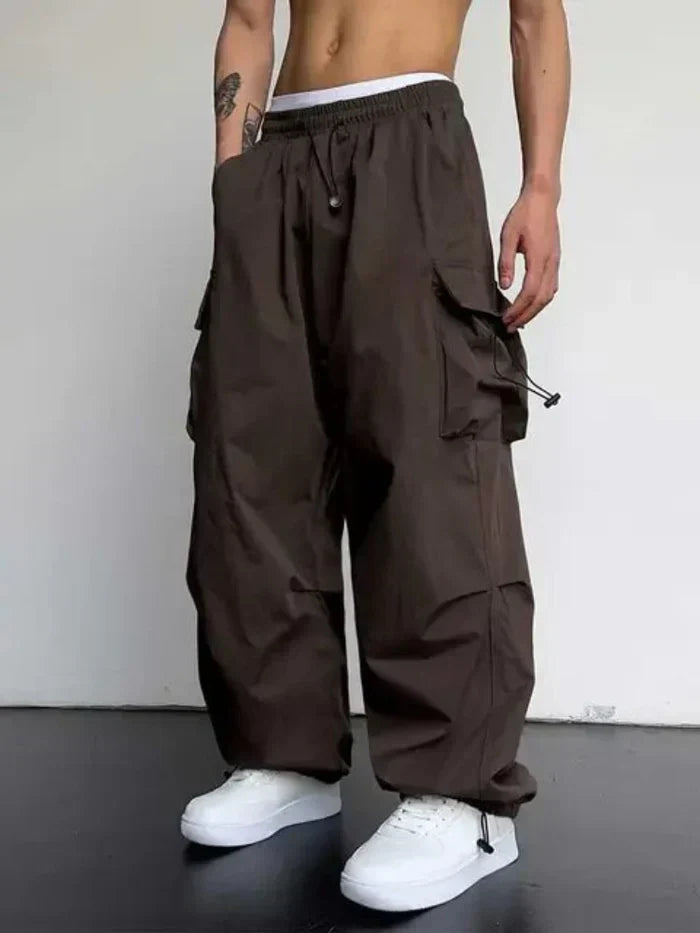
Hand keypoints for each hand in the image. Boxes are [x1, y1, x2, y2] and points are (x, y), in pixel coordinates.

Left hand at [498, 189, 560, 332]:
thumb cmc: (524, 214)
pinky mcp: (555, 260)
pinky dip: (541, 300)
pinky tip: (530, 304)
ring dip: (534, 311)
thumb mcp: (508, 236)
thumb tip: (505, 286)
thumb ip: (505, 262)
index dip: (518, 309)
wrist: (543, 198)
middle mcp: (550, 262)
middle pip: (541, 299)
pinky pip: (551, 286)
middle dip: (526, 316)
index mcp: (538, 257)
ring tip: (519, 320)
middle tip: (511, 327)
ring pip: (549, 295)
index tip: (506, 319)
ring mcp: (555, 262)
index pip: (529, 292)